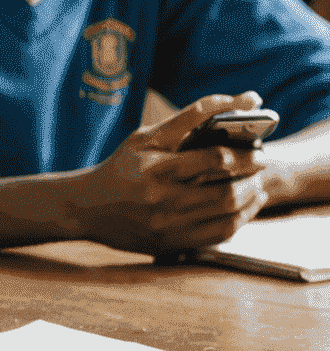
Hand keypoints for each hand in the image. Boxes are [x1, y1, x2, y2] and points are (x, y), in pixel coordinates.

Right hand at [70, 92, 267, 253]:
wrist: (89, 207)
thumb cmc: (121, 166)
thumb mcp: (144, 139)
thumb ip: (184, 124)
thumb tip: (227, 105)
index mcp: (156, 168)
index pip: (213, 157)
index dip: (243, 150)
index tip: (258, 143)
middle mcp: (164, 198)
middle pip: (227, 188)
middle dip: (252, 173)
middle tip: (261, 160)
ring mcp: (171, 224)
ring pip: (228, 212)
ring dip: (251, 195)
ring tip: (256, 183)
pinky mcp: (175, 244)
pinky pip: (221, 233)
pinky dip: (241, 218)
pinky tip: (245, 206)